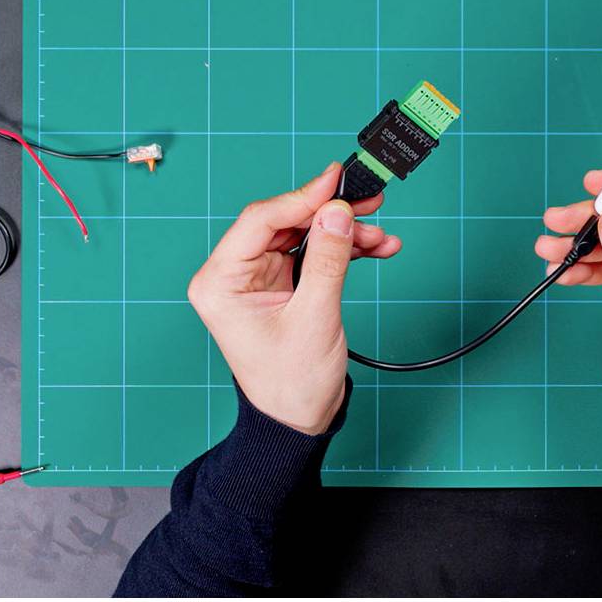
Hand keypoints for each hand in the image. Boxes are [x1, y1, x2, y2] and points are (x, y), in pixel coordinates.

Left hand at [187, 162, 400, 433]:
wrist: (299, 421)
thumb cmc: (291, 383)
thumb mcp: (314, 318)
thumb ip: (328, 260)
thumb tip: (338, 212)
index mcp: (221, 281)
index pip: (260, 220)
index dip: (302, 196)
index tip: (337, 179)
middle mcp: (236, 273)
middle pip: (287, 221)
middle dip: (331, 212)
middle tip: (369, 199)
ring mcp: (262, 275)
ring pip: (307, 233)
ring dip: (346, 232)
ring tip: (381, 236)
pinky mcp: (285, 282)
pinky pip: (317, 251)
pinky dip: (347, 249)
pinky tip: (377, 247)